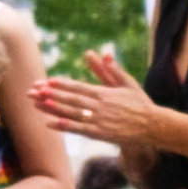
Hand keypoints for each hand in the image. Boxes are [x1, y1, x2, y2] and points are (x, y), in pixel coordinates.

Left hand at [33, 48, 165, 151]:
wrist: (155, 126)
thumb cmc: (141, 105)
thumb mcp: (129, 84)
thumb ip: (113, 70)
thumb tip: (103, 54)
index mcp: (105, 93)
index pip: (79, 87)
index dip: (61, 85)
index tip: (46, 81)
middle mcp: (100, 106)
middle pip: (71, 99)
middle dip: (50, 95)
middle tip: (33, 91)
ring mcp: (100, 120)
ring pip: (72, 113)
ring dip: (52, 108)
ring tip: (36, 104)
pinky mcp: (102, 134)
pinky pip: (79, 130)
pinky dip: (64, 126)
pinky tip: (51, 123)